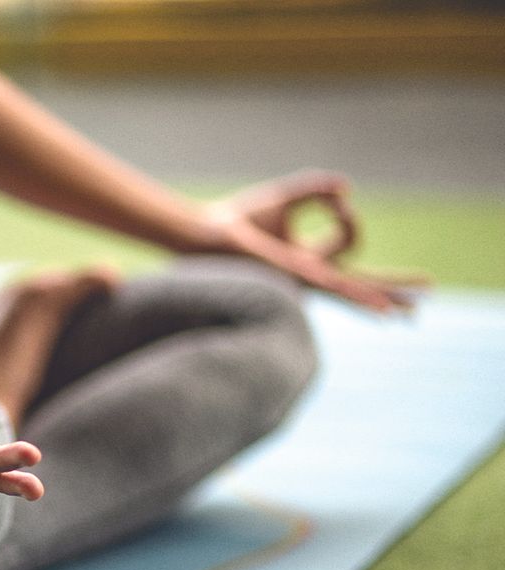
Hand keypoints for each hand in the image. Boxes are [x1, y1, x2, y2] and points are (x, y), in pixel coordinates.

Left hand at [206, 170, 426, 312]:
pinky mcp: (295, 276)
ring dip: (382, 298)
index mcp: (310, 258)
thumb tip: (345, 189)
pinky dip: (360, 296)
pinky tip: (380, 307)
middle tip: (427, 293)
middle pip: (361, 281)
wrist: (209, 232)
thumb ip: (316, 189)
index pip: (350, 243)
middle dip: (393, 286)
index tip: (336, 199)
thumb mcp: (286, 197)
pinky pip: (335, 287)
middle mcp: (310, 274)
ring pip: (353, 291)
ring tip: (411, 312)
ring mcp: (304, 279)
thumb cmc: (239, 220)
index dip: (349, 216)